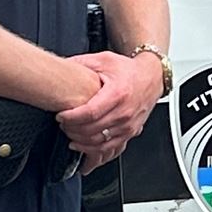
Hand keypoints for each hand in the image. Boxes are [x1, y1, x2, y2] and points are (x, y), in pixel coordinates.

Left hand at [57, 49, 161, 166]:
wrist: (151, 78)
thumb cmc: (129, 70)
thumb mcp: (104, 60)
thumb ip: (81, 63)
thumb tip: (59, 66)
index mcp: (117, 94)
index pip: (90, 113)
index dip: (72, 117)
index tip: (61, 116)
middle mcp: (125, 112)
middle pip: (92, 130)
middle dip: (72, 129)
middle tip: (63, 124)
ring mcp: (128, 126)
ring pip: (99, 142)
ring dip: (80, 141)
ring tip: (70, 134)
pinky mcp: (130, 133)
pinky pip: (110, 149)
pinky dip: (93, 151)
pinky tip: (82, 146)